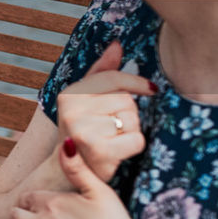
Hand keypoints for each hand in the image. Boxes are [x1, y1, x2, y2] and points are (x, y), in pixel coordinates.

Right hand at [55, 41, 151, 182]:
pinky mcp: (99, 151)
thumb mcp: (85, 101)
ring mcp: (83, 131)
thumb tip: (116, 45)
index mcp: (69, 94)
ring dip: (130, 131)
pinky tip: (118, 153)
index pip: (113, 78)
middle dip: (128, 114)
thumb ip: (101, 73)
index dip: (137, 82)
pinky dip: (134, 147)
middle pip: (126, 100)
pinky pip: (136, 140)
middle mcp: (72, 110)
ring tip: (111, 140)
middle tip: (112, 128)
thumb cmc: (82, 132)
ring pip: (132, 120)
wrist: (66, 173)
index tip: (151, 89)